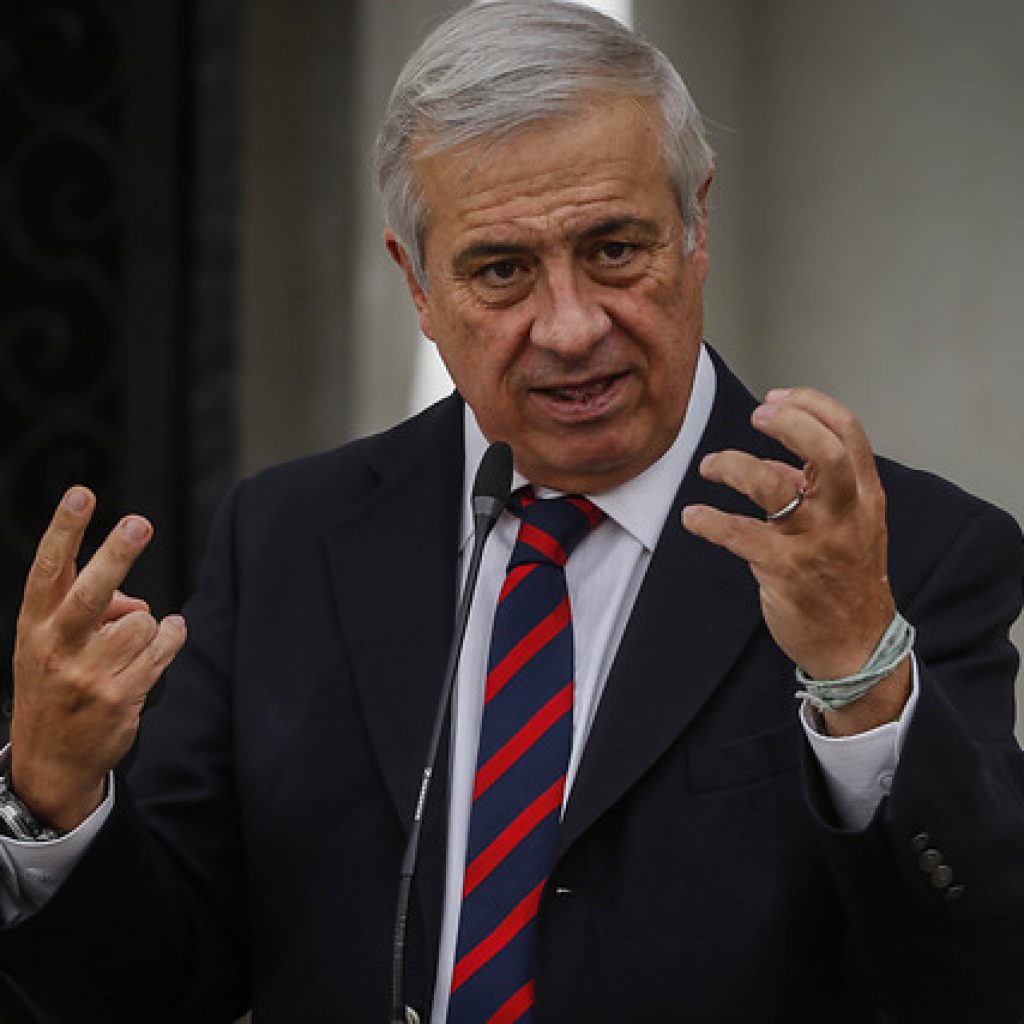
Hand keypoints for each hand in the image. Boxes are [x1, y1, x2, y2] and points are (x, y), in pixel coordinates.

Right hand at [10, 486, 185, 829]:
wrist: (51, 761)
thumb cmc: (55, 682)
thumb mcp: (50, 641)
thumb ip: (86, 605)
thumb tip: (136, 600)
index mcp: (34, 624)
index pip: (47, 568)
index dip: (65, 530)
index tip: (82, 494)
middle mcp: (56, 647)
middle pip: (92, 592)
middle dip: (116, 554)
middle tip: (140, 523)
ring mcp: (88, 675)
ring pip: (141, 621)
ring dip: (146, 626)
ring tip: (130, 645)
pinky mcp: (121, 696)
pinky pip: (163, 647)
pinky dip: (171, 637)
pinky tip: (165, 639)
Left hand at [681, 388, 909, 733]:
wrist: (857, 646)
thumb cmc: (847, 580)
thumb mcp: (849, 526)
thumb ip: (814, 490)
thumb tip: (772, 462)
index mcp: (865, 496)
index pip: (849, 433)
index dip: (811, 406)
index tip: (776, 399)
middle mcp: (846, 514)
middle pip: (825, 451)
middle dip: (788, 424)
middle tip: (756, 416)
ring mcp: (817, 543)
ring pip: (773, 486)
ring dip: (733, 466)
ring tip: (710, 466)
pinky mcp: (786, 571)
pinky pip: (740, 535)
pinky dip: (710, 521)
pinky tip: (694, 517)